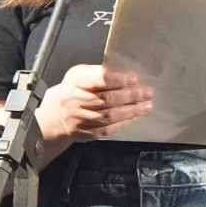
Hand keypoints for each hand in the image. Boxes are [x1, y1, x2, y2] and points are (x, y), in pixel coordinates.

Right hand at [38, 64, 153, 143]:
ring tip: (146, 106)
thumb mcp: (82, 74)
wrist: (58, 113)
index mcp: (75, 81)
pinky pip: (107, 129)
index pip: (99, 79)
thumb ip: (100, 73)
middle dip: (130, 96)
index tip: (134, 79)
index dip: (118, 79)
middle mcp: (75, 100)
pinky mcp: (85, 133)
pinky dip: (123, 123)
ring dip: (131, 111)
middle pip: (106, 99)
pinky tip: (135, 117)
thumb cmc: (76, 89)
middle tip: (147, 93)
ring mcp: (79, 119)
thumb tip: (127, 76)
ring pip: (109, 116)